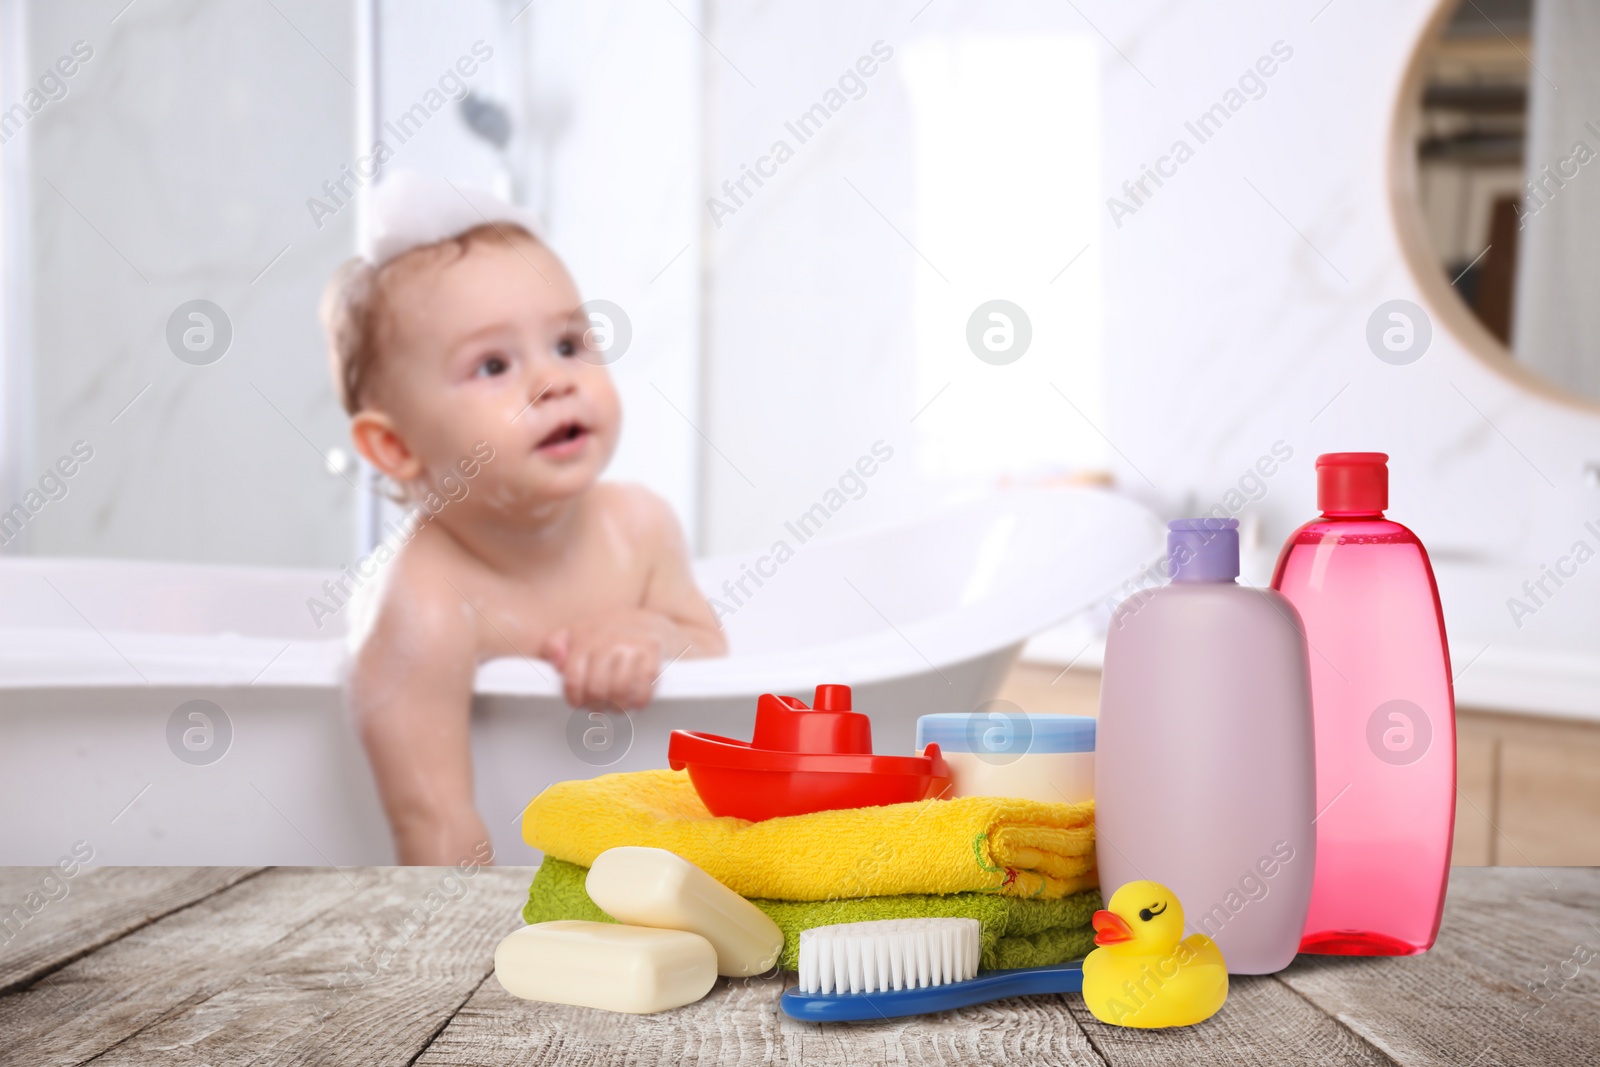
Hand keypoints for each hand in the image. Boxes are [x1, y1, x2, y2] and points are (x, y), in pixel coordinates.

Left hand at [541, 610, 684, 709]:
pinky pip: (645, 688)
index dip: (574, 698)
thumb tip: (554, 662)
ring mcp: (632, 645)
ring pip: (620, 691)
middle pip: (597, 689)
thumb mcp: (576, 632)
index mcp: (585, 637)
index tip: (578, 704)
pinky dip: (639, 702)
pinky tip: (635, 701)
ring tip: (616, 707)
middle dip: (596, 706)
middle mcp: (608, 639)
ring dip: (618, 707)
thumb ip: (555, 645)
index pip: (573, 678)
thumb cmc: (607, 633)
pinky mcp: (653, 651)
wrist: (648, 621)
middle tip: (599, 708)